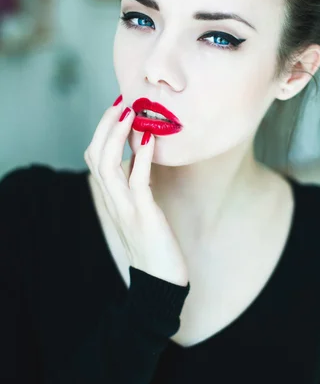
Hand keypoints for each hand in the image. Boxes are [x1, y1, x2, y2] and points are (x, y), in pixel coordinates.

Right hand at [84, 98, 188, 286]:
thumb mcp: (142, 210)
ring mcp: (125, 208)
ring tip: (130, 112)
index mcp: (111, 197)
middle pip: (94, 155)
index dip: (103, 131)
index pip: (94, 157)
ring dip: (117, 135)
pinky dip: (141, 156)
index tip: (118, 109)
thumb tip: (143, 157)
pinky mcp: (143, 215)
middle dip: (105, 125)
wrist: (161, 281)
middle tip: (121, 102)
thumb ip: (137, 186)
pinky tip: (149, 138)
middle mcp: (113, 200)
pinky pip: (137, 180)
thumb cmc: (155, 244)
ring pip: (106, 164)